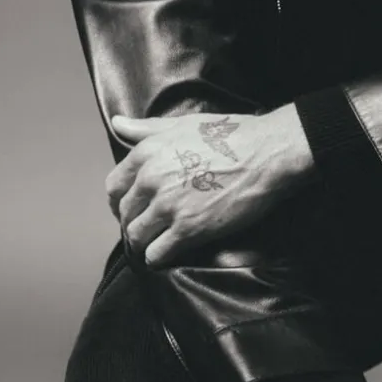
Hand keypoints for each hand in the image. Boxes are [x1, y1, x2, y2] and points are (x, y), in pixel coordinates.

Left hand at [106, 106, 313, 267]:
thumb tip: (117, 123)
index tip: (132, 208)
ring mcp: (168, 206)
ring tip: (153, 245)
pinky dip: (157, 258)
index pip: (114, 186)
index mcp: (147, 154)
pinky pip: (156, 254)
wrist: (267, 153)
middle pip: (125, 213)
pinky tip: (165, 256)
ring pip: (136, 236)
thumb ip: (146, 128)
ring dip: (142, 243)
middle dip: (133, 222)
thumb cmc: (230, 135)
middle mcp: (151, 180)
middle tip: (146, 228)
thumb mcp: (183, 124)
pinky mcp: (189, 229)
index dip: (121, 201)